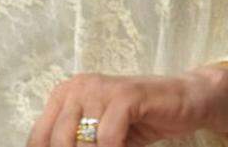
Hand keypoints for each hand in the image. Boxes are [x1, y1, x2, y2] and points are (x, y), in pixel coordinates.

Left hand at [27, 67, 227, 146]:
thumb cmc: (139, 121)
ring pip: (82, 139)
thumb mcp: (101, 136)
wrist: (186, 100)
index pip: (41, 134)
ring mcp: (100, 88)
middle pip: (59, 138)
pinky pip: (108, 135)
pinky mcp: (125, 95)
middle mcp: (77, 87)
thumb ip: (80, 144)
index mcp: (64, 95)